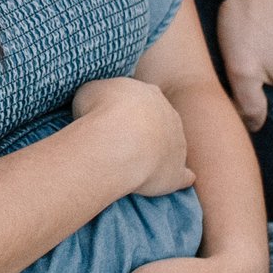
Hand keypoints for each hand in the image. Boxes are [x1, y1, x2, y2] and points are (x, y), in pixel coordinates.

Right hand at [70, 76, 191, 196]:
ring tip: (134, 164)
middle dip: (145, 131)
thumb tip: (98, 103)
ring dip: (159, 153)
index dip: (128, 110)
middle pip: (159, 122)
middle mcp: (169, 115)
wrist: (118, 141)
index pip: (142, 99)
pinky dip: (180, 178)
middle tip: (122, 143)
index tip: (113, 119)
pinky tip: (175, 181)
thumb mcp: (90, 91)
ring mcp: (177, 143)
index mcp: (149, 93)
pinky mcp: (176, 171)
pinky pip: (182, 175)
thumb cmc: (100, 112)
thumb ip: (100, 95)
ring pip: (171, 147)